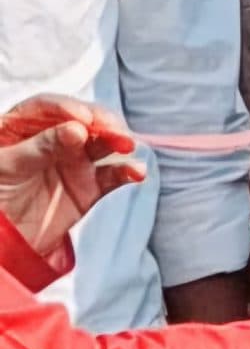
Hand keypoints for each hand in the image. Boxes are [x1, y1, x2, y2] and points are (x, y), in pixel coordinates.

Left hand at [0, 96, 144, 258]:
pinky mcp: (90, 186)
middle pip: (83, 121)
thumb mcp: (8, 166)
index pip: (48, 107)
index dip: (67, 108)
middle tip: (114, 131)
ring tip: (128, 146)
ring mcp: (74, 162)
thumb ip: (40, 147)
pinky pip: (113, 175)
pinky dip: (128, 172)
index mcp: (22, 127)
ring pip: (103, 143)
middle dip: (102, 122)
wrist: (2, 241)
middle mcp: (53, 140)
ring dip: (120, 141)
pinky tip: (136, 172)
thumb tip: (77, 130)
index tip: (83, 119)